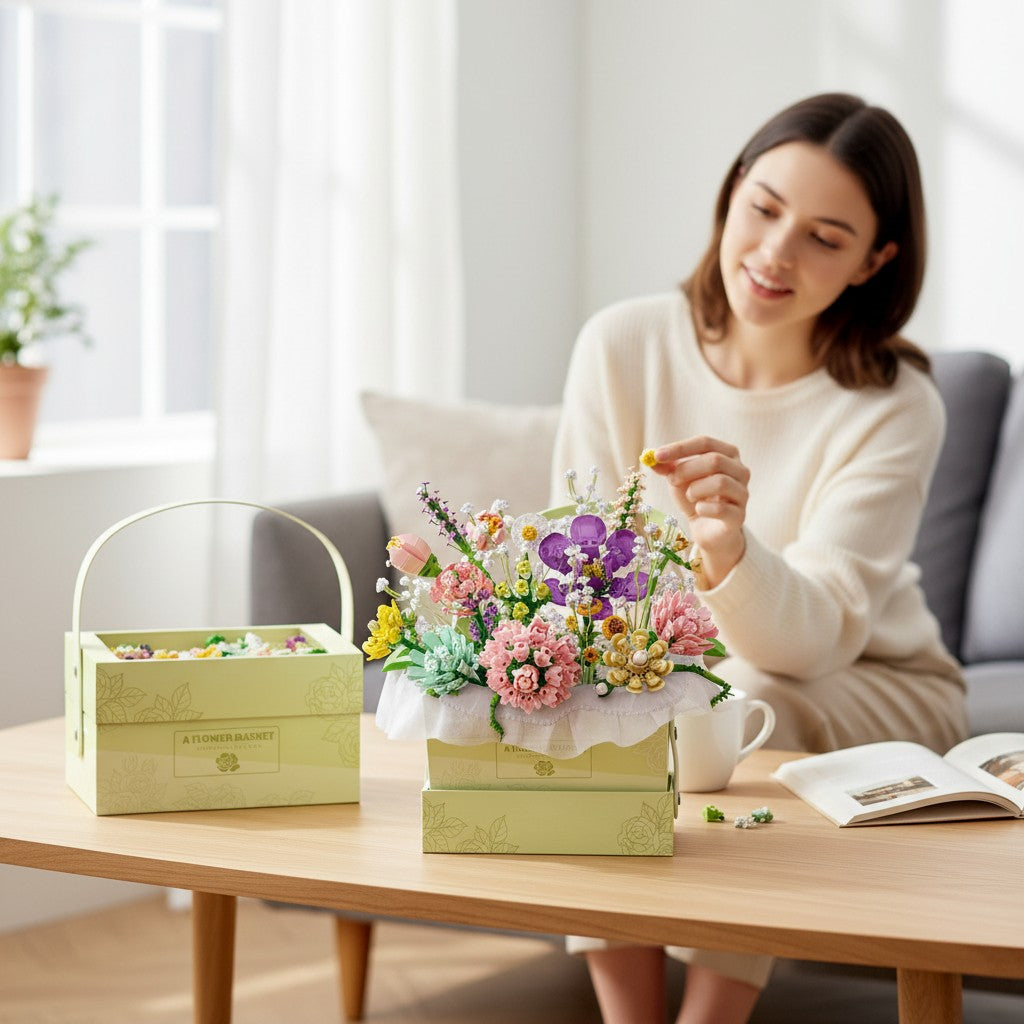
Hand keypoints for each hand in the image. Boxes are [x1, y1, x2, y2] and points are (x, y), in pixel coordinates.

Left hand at [649, 436, 748, 586]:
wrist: (707, 529)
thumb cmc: (695, 497)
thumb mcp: (678, 479)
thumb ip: (667, 467)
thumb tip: (651, 458)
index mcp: (728, 454)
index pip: (705, 443)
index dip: (680, 448)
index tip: (657, 455)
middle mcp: (741, 470)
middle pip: (715, 460)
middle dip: (687, 470)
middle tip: (671, 480)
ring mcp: (743, 493)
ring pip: (720, 482)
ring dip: (695, 490)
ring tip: (690, 497)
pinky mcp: (739, 516)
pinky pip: (720, 509)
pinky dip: (702, 509)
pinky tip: (699, 511)